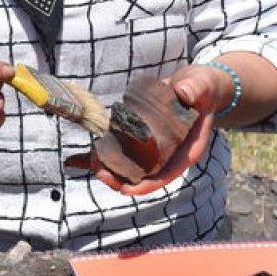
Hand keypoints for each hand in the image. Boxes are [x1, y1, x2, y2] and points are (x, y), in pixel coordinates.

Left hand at [64, 65, 229, 194]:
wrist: (195, 87)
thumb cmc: (202, 88)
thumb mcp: (202, 85)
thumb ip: (196, 89)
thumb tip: (184, 93)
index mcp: (185, 150)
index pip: (167, 173)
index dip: (148, 184)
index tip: (128, 189)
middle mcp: (166, 153)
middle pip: (143, 174)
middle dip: (121, 177)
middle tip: (100, 173)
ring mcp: (150, 146)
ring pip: (127, 164)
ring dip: (107, 166)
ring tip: (87, 162)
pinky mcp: (137, 135)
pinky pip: (116, 148)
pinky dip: (97, 154)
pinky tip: (74, 160)